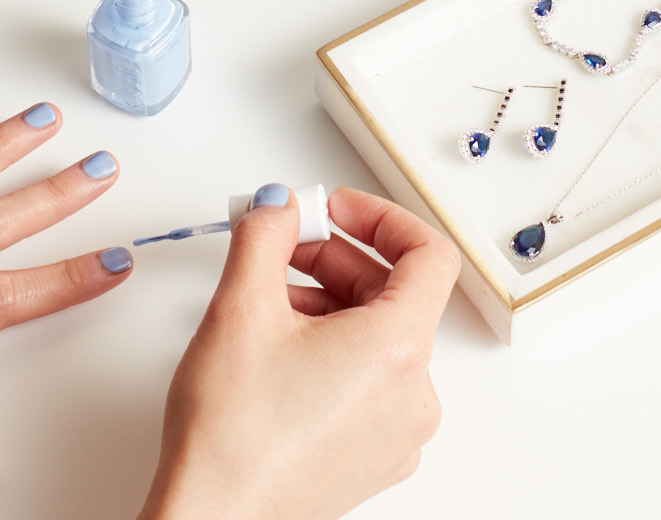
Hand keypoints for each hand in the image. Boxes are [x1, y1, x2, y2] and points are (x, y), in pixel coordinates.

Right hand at [138, 186, 458, 519]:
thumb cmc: (231, 436)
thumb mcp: (240, 305)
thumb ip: (265, 233)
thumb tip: (279, 205)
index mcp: (396, 350)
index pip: (429, 254)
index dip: (379, 216)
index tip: (333, 209)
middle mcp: (412, 395)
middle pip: (394, 293)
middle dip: (336, 257)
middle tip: (279, 243)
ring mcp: (396, 433)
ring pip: (377, 337)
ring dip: (327, 300)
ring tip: (265, 299)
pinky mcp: (372, 457)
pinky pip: (368, 379)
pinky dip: (331, 347)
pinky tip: (276, 348)